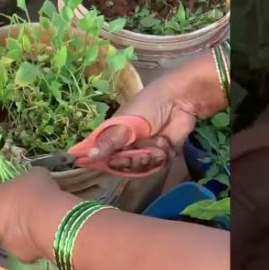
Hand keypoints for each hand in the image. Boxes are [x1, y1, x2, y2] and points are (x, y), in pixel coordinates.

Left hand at [0, 168, 77, 263]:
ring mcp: (4, 242)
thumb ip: (28, 180)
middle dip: (15, 214)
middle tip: (33, 209)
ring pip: (13, 235)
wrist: (47, 220)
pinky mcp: (19, 256)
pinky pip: (26, 247)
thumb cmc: (37, 192)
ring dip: (23, 231)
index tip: (27, 192)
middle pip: (3, 217)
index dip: (13, 193)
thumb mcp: (35, 175)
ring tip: (42, 224)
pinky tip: (47, 236)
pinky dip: (34, 243)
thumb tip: (33, 183)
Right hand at [81, 53, 222, 173]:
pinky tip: (165, 144)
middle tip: (136, 152)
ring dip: (148, 159)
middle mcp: (125, 145)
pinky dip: (161, 157)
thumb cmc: (148, 105)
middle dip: (129, 161)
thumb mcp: (125, 123)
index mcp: (112, 135)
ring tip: (155, 145)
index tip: (103, 162)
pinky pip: (156, 167)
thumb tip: (88, 156)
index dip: (99, 162)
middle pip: (120, 166)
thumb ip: (108, 141)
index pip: (99, 155)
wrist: (180, 101)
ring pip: (139, 168)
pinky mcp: (161, 155)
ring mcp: (143, 151)